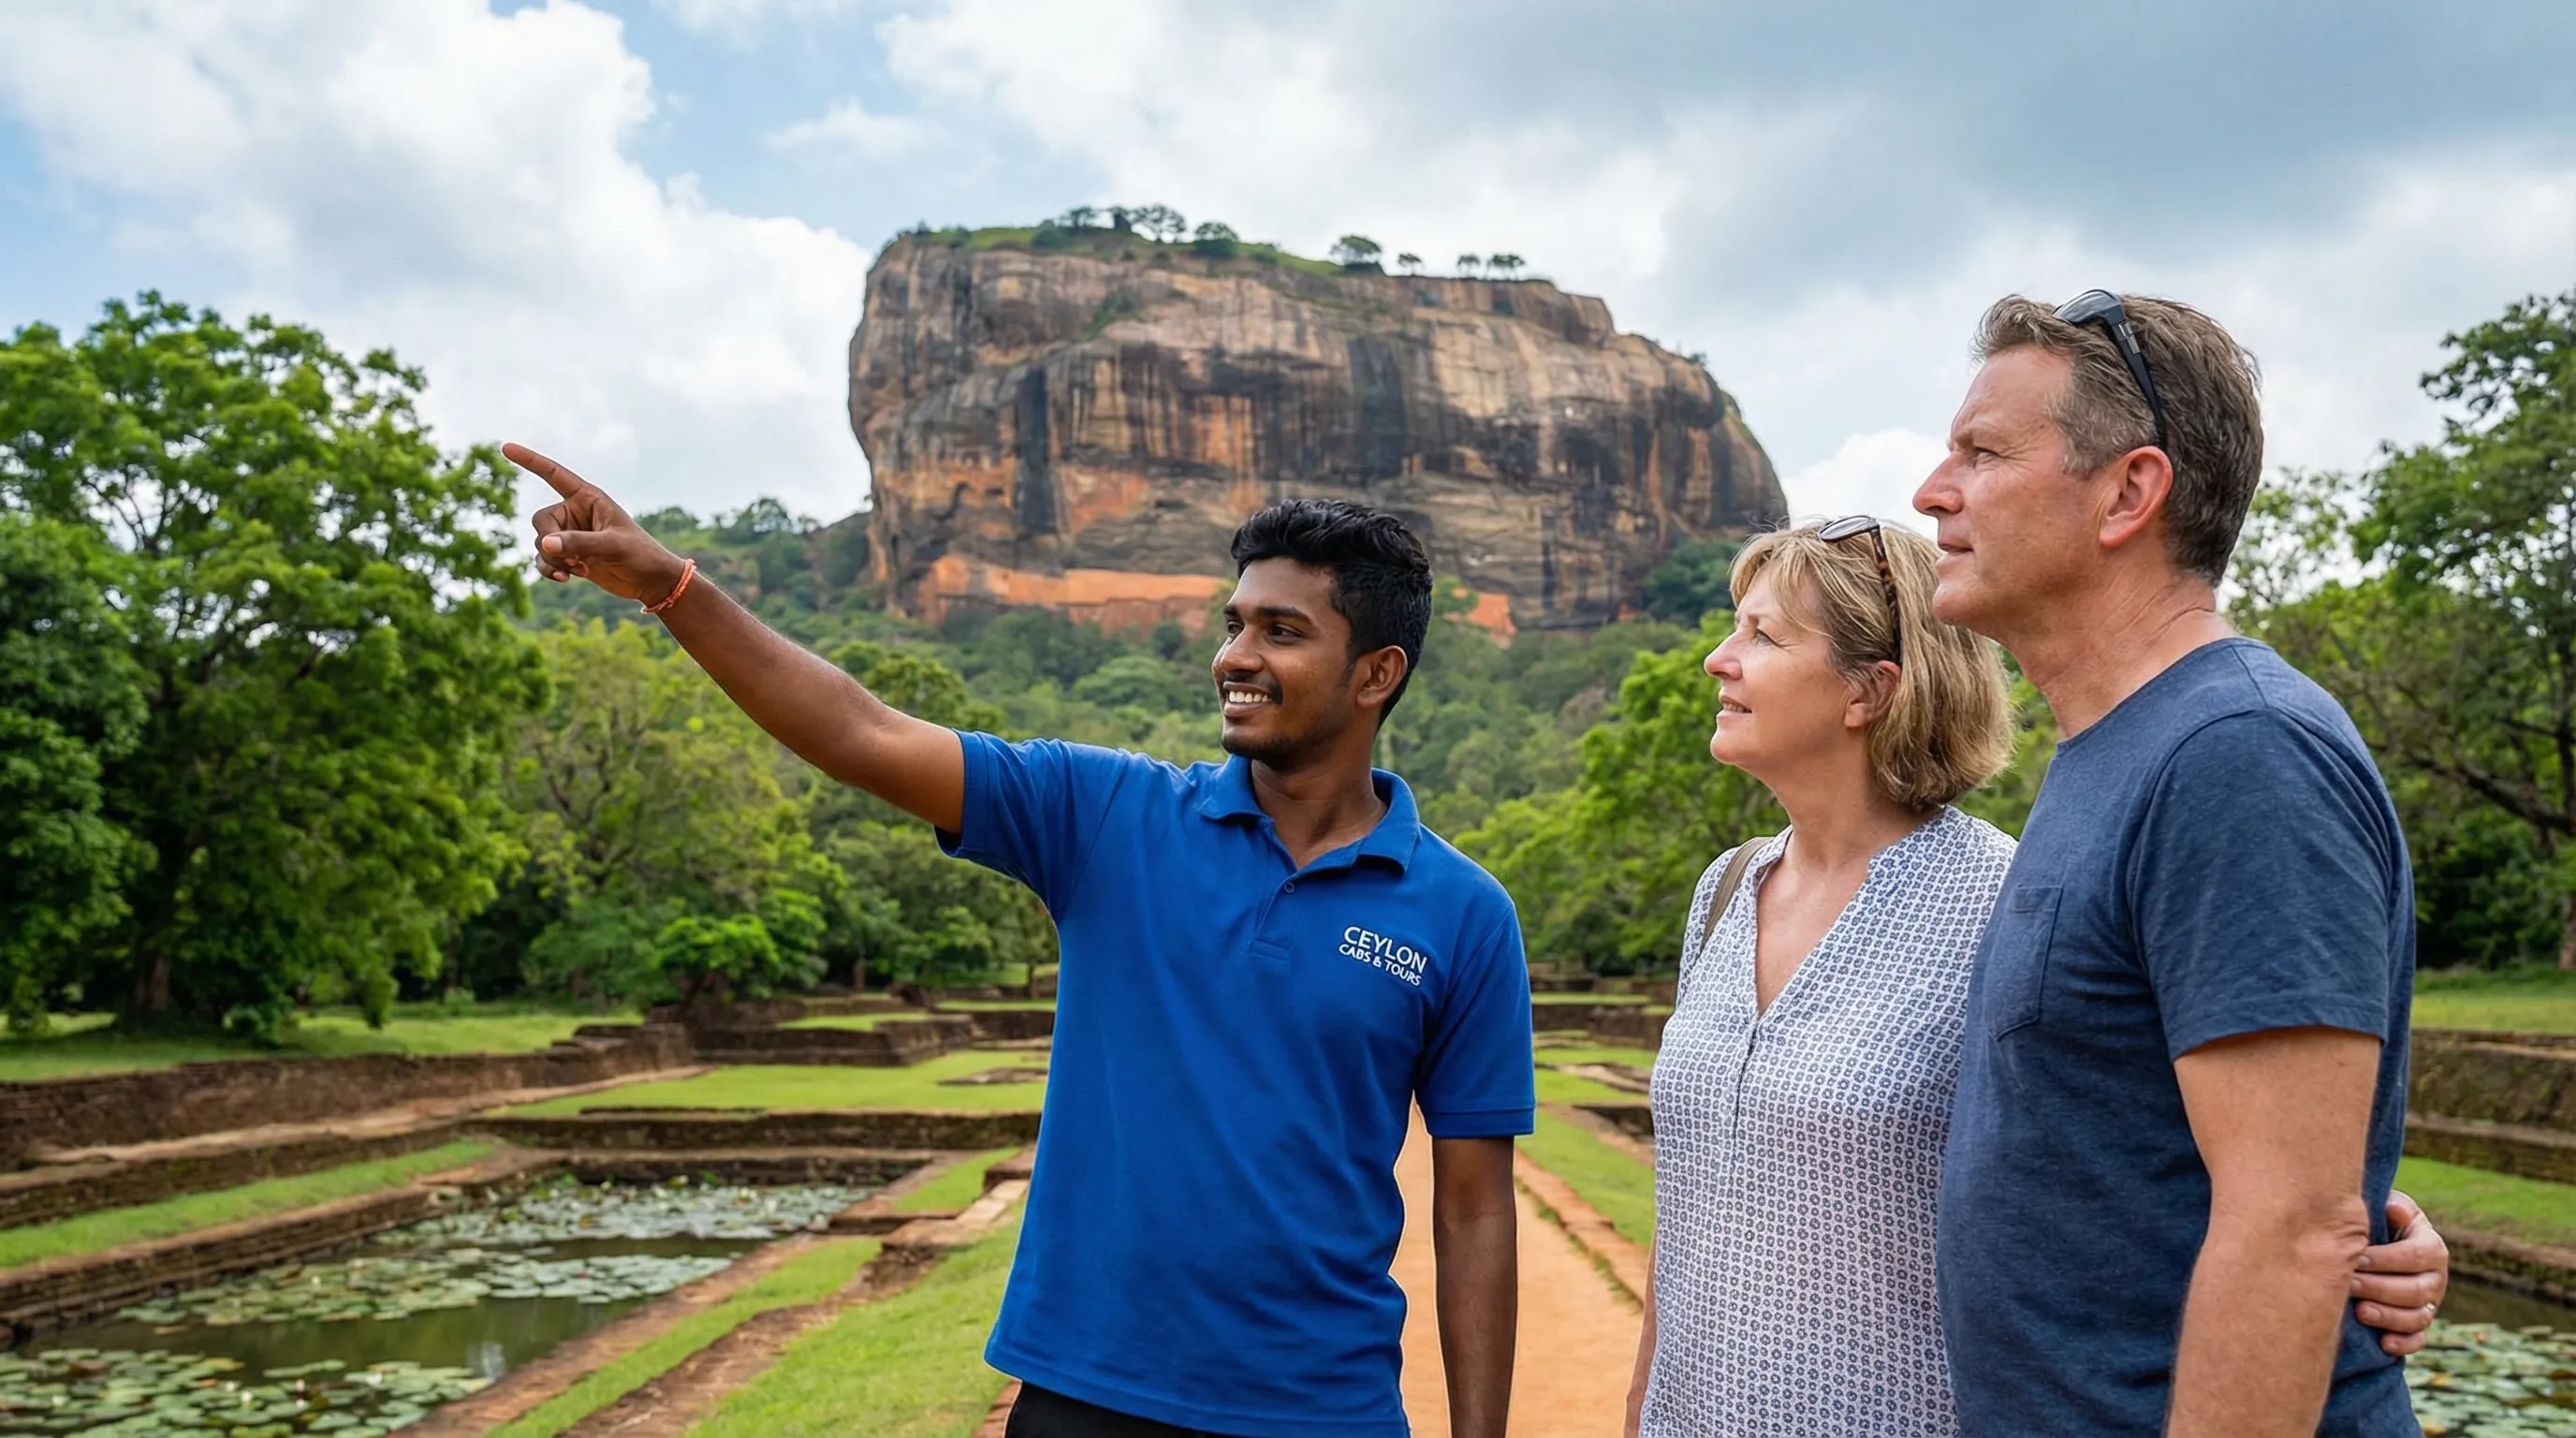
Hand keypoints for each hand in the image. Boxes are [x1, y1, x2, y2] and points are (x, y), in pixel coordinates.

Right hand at [506, 443, 687, 604]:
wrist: (650, 581)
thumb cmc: (640, 554)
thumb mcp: (612, 546)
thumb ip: (579, 543)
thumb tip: (544, 544)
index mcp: (588, 498)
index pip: (554, 474)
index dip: (530, 461)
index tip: (506, 448)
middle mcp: (575, 513)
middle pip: (540, 520)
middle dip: (550, 542)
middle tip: (573, 560)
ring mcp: (570, 534)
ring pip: (541, 542)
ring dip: (552, 560)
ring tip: (577, 570)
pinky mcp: (569, 555)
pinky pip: (544, 558)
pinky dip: (549, 569)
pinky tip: (565, 579)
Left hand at [2352, 1188, 2448, 1355]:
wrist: (2380, 1244)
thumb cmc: (2378, 1223)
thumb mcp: (2388, 1208)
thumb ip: (2392, 1207)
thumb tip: (2393, 1210)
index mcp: (2431, 1247)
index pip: (2413, 1256)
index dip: (2384, 1259)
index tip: (2354, 1258)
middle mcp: (2435, 1278)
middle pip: (2415, 1290)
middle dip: (2379, 1288)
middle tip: (2348, 1284)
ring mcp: (2430, 1304)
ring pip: (2417, 1317)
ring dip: (2389, 1317)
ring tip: (2360, 1312)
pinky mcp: (2418, 1324)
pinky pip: (2418, 1340)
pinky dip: (2404, 1344)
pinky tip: (2384, 1344)